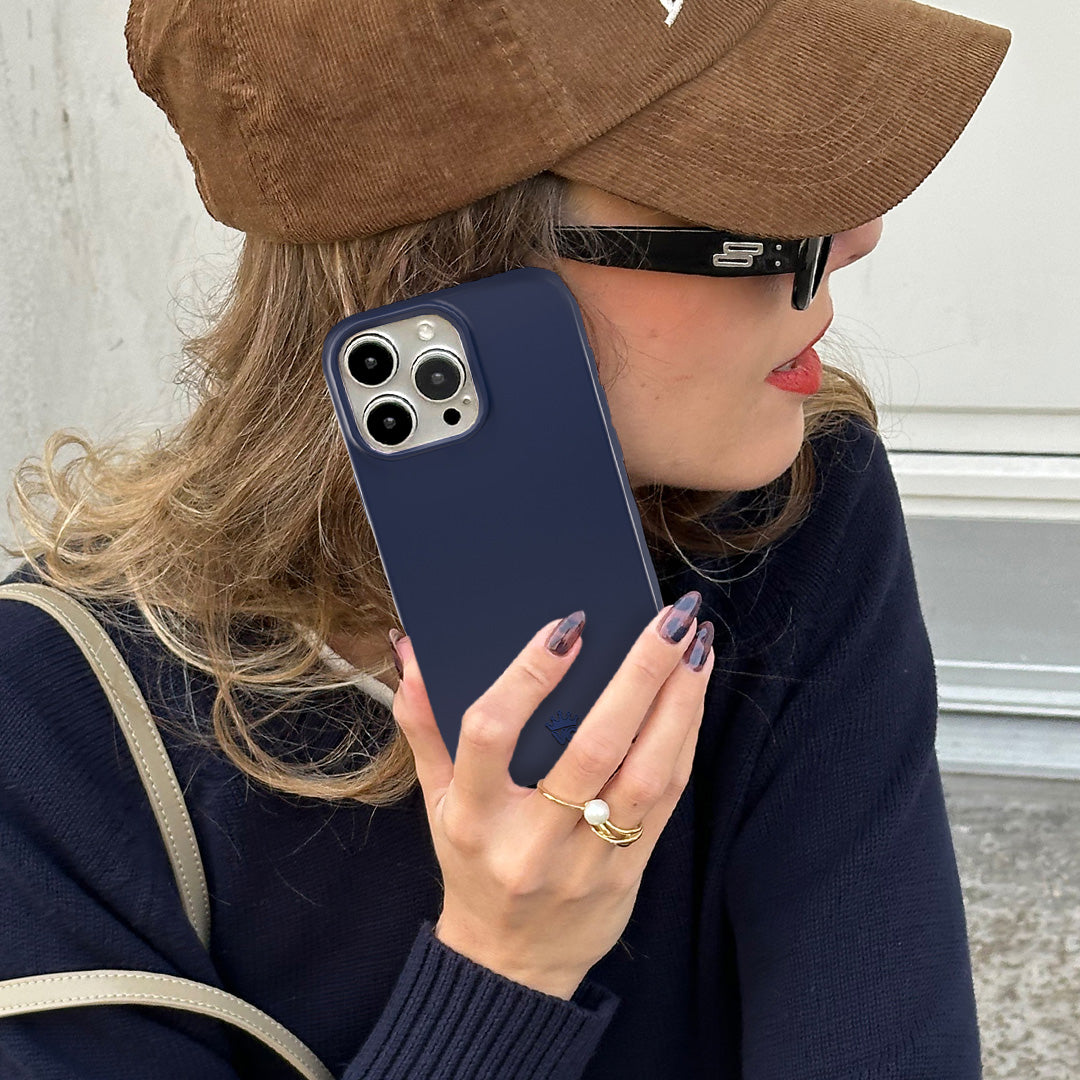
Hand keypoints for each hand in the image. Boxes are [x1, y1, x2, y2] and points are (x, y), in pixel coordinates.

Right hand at [389, 590, 714, 999]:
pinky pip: (665, 799)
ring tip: (696, 647)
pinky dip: (684, 741)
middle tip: (668, 620)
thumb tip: (412, 651)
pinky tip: (693, 696)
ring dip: (678, 704)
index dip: (528, 677)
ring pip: (644, 773)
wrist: (513, 965)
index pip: (490, 734)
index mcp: (473, 817)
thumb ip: (425, 726)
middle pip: (591, 747)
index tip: (567, 627)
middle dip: (637, 675)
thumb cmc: (472, 866)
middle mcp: (531, 840)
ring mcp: (586, 860)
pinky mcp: (629, 871)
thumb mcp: (437, 802)